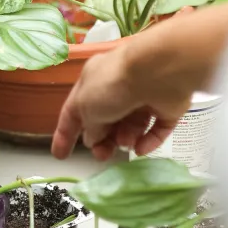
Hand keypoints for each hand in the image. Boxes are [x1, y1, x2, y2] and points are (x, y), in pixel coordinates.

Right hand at [51, 41, 190, 161]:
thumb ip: (87, 128)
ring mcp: (144, 97)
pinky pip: (156, 130)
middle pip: (106, 121)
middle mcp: (117, 88)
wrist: (156, 72)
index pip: (75, 110)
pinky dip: (148, 141)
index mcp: (92, 81)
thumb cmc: (113, 84)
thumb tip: (93, 139)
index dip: (66, 134)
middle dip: (101, 141)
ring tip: (126, 142)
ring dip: (125, 139)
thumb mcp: (86, 106)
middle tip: (102, 155)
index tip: (60, 156)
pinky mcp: (167, 106)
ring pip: (131, 126)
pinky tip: (141, 149)